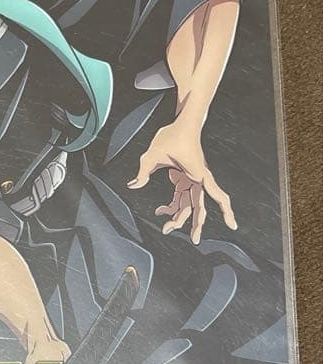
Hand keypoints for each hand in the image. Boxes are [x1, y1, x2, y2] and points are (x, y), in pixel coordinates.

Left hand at [127, 119, 236, 243]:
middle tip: (195, 240)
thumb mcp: (153, 153)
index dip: (225, 210)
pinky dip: (171, 205)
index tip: (230, 224)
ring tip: (166, 229)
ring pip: (188, 204)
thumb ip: (143, 171)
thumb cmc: (172, 136)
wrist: (182, 123)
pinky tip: (160, 211)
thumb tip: (132, 185)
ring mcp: (192, 180)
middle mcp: (198, 179)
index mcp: (198, 174)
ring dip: (178, 217)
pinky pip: (180, 198)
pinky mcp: (185, 179)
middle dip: (197, 224)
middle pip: (199, 206)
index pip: (214, 196)